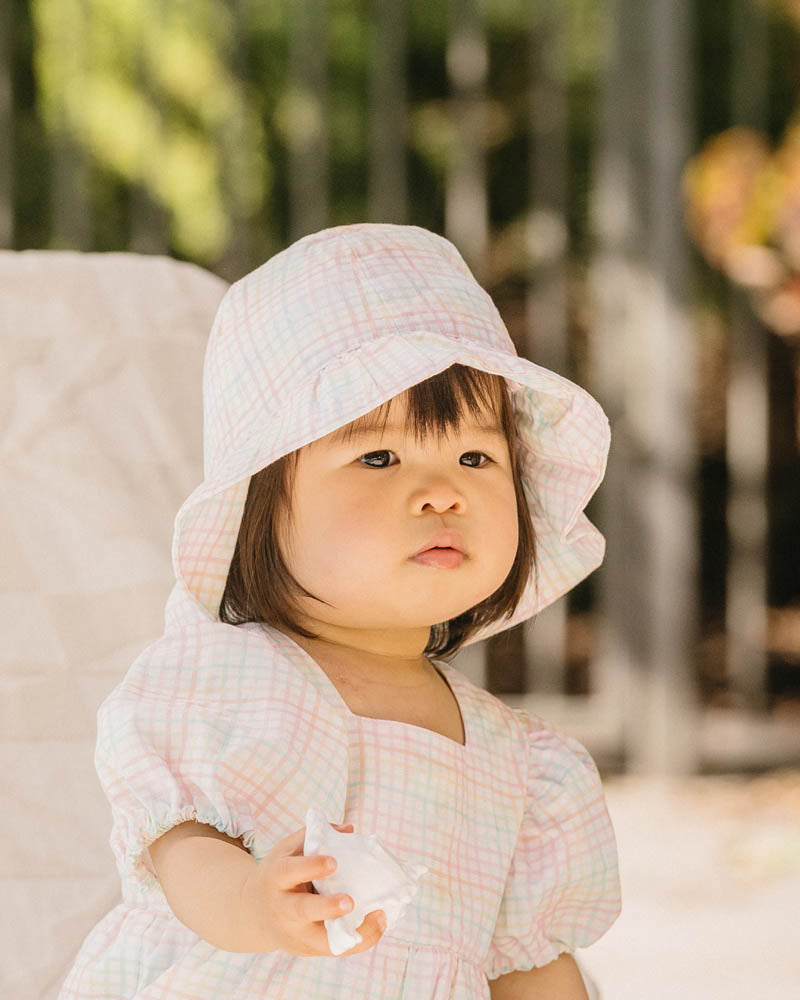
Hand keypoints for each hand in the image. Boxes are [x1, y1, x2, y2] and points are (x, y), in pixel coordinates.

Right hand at [239, 821, 386, 955]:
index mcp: (276, 878)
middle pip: (302, 911)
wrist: (252, 913)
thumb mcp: (286, 850)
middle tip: (350, 901)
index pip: (290, 871)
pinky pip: (335, 948)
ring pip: (322, 940)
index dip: (311, 867)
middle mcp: (283, 908)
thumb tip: (349, 829)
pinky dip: (359, 939)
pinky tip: (378, 924)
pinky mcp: (308, 948)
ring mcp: (295, 932)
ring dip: (350, 932)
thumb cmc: (278, 875)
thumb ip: (314, 837)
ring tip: (377, 918)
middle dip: (326, 907)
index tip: (333, 862)